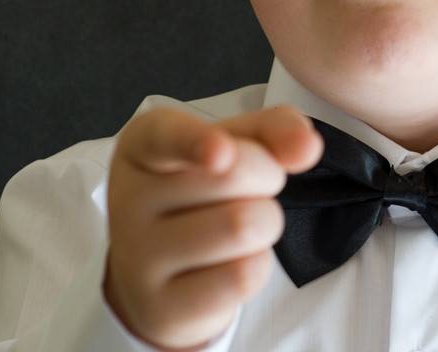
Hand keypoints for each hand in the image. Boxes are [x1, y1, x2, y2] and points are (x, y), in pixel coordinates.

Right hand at [102, 104, 322, 350]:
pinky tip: (232, 262)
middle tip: (249, 190)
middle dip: (266, 178)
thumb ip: (270, 131)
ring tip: (243, 226)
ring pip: (242, 227)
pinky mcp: (161, 307)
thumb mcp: (226, 148)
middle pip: (233, 174)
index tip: (223, 154)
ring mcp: (138, 256)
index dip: (198, 142)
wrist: (156, 271)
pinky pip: (242, 277)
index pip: (168, 136)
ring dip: (266, 223)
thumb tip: (308, 144)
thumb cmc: (199, 193)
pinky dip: (257, 264)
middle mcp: (129, 197)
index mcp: (141, 144)